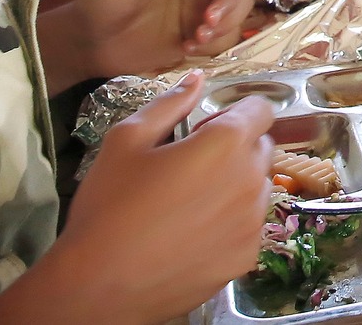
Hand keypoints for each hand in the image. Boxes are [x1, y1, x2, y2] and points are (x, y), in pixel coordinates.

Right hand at [32, 71, 273, 322]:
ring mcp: (252, 223)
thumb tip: (197, 78)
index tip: (205, 129)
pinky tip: (192, 233)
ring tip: (189, 202)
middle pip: (261, 148)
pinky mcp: (246, 257)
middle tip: (191, 166)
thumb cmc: (109, 206)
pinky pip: (249, 226)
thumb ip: (170, 103)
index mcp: (227, 144)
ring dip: (236, 185)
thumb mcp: (127, 139)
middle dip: (236, 148)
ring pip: (258, 188)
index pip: (261, 110)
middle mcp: (251, 180)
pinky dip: (230, 223)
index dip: (235, 113)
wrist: (99, 284)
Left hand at [48, 0, 252, 85]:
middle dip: (231, 4)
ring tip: (195, 39)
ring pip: (236, 15)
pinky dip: (212, 46)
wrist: (88, 41)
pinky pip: (222, 41)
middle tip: (208, 21)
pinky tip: (186, 48)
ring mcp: (199, 12)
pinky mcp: (196, 38)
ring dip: (225, 26)